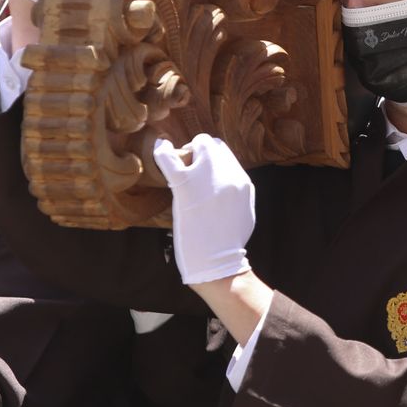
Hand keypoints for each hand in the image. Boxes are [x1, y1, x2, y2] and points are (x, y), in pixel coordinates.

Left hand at [152, 134, 254, 285]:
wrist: (217, 262)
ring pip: (197, 144)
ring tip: (179, 166)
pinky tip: (160, 147)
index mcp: (242, 181)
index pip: (225, 155)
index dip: (211, 159)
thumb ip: (240, 193)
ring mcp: (206, 178)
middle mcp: (227, 174)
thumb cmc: (228, 243)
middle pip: (213, 145)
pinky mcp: (185, 186)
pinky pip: (169, 158)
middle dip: (200, 151)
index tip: (201, 171)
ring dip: (187, 152)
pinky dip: (162, 150)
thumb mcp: (245, 212)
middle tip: (189, 166)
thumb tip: (230, 184)